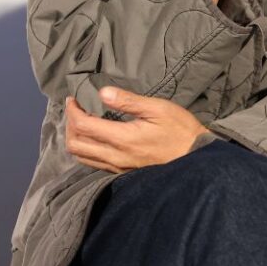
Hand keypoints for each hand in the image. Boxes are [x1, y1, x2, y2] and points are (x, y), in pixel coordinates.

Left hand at [64, 87, 207, 172]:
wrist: (197, 159)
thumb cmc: (180, 131)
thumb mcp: (158, 109)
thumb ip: (128, 101)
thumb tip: (102, 93)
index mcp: (122, 139)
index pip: (82, 125)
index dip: (72, 111)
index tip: (72, 99)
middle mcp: (115, 157)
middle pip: (75, 144)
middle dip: (68, 125)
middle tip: (75, 109)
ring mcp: (118, 167)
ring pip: (81, 157)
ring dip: (75, 138)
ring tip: (81, 122)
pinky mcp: (122, 173)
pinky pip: (93, 163)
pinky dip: (85, 149)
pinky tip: (94, 137)